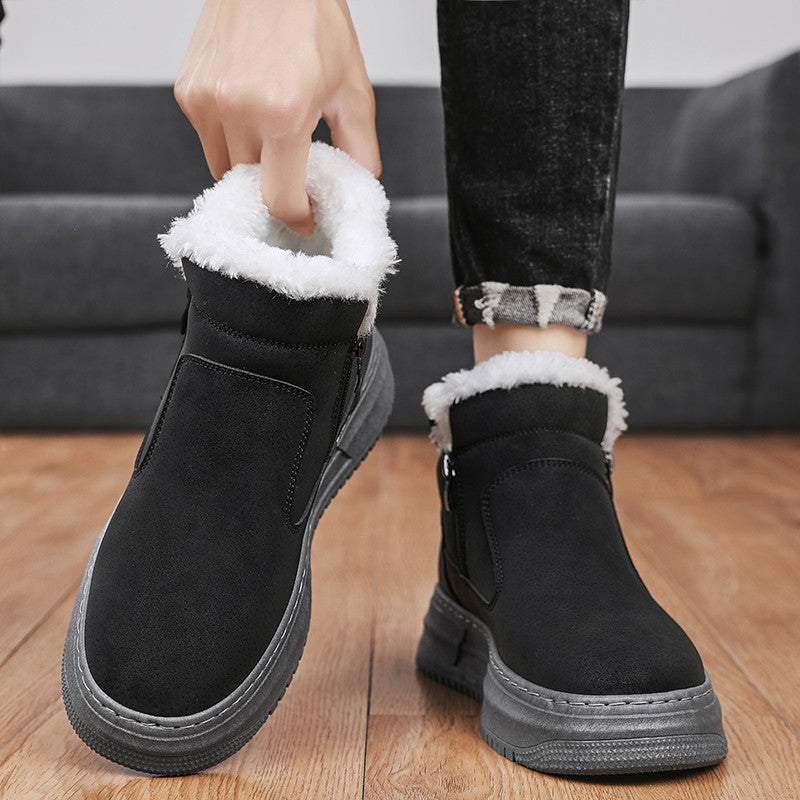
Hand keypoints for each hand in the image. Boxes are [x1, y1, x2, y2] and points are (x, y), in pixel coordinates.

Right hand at [175, 0, 380, 234]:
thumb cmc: (311, 18)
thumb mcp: (353, 88)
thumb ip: (360, 148)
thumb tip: (360, 186)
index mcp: (282, 113)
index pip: (280, 199)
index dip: (297, 218)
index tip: (306, 218)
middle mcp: (237, 110)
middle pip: (252, 187)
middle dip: (275, 188)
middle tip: (295, 174)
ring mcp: (206, 101)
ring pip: (225, 169)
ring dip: (250, 168)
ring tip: (273, 138)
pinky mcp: (188, 91)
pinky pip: (208, 139)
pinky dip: (230, 139)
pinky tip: (251, 112)